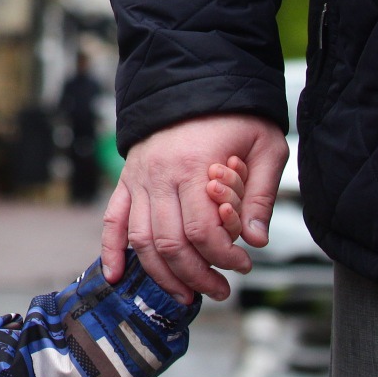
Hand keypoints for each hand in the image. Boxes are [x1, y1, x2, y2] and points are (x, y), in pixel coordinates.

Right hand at [101, 114, 287, 302]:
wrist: (194, 82)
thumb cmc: (235, 115)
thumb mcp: (266, 146)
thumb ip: (261, 195)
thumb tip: (255, 240)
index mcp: (195, 166)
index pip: (202, 230)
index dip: (223, 257)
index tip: (244, 264)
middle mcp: (160, 175)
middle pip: (170, 242)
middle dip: (196, 275)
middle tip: (220, 289)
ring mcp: (139, 179)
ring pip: (142, 239)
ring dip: (163, 274)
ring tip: (187, 294)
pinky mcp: (127, 180)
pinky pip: (112, 220)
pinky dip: (111, 250)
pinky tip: (117, 276)